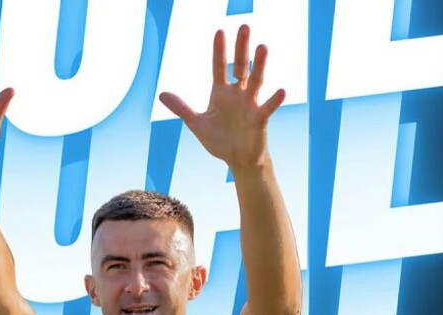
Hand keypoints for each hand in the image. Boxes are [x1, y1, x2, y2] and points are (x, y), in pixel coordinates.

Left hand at [159, 25, 284, 172]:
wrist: (237, 160)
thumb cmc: (219, 140)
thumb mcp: (197, 124)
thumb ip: (181, 108)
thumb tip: (161, 94)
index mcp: (221, 93)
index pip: (219, 67)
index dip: (219, 50)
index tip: (219, 32)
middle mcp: (237, 94)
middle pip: (240, 66)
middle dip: (241, 48)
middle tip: (244, 26)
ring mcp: (250, 105)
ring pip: (255, 81)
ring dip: (259, 65)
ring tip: (262, 47)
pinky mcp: (260, 119)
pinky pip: (267, 108)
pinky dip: (274, 100)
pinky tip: (281, 91)